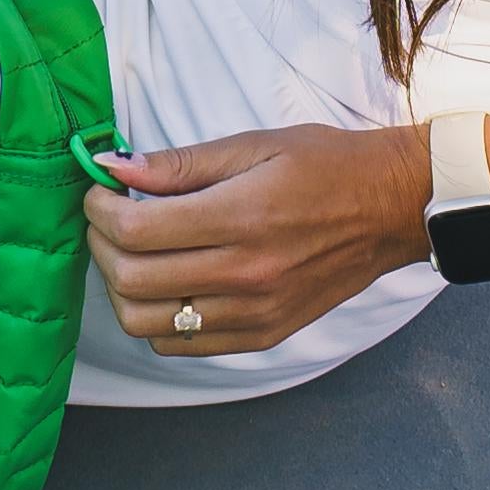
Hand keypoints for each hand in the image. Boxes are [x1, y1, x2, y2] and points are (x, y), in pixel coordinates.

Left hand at [83, 123, 431, 355]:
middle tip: (108, 219)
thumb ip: (177, 164)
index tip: (100, 191)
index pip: (135, 231)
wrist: (390, 209)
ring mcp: (255, 313)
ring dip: (121, 287)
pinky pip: (181, 344)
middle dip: (101, 245)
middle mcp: (246, 275)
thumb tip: (111, 167)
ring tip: (131, 253)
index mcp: (241, 218)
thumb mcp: (252, 145)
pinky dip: (155, 318)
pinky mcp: (263, 336)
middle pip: (131, 279)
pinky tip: (165, 282)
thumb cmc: (324, 166)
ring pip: (146, 323)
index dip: (99, 210)